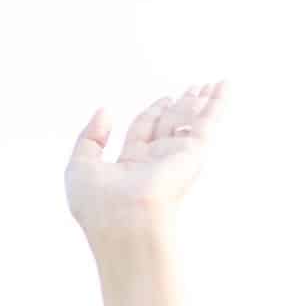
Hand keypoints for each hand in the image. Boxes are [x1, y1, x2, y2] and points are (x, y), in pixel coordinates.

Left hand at [64, 81, 227, 258]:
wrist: (123, 223)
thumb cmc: (98, 205)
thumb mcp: (80, 166)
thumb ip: (90, 138)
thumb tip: (104, 111)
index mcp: (131, 166)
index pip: (144, 132)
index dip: (153, 113)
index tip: (163, 99)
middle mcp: (156, 162)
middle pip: (171, 126)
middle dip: (181, 106)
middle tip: (193, 87)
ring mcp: (176, 158)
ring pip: (191, 122)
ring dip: (202, 102)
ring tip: (213, 83)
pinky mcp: (192, 155)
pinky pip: (208, 123)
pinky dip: (218, 103)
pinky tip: (224, 85)